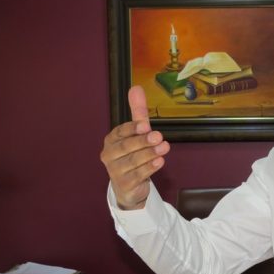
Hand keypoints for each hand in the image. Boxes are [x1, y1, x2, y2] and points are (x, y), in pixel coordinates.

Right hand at [100, 85, 169, 209]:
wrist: (129, 187)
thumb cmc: (133, 155)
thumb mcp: (137, 133)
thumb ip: (138, 113)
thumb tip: (136, 87)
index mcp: (111, 140)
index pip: (120, 132)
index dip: (133, 129)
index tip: (146, 125)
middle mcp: (109, 155)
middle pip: (126, 147)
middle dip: (144, 141)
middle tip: (159, 137)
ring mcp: (115, 171)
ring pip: (133, 161)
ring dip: (150, 154)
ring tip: (164, 148)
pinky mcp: (124, 184)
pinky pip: (137, 175)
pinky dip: (149, 168)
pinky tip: (159, 162)